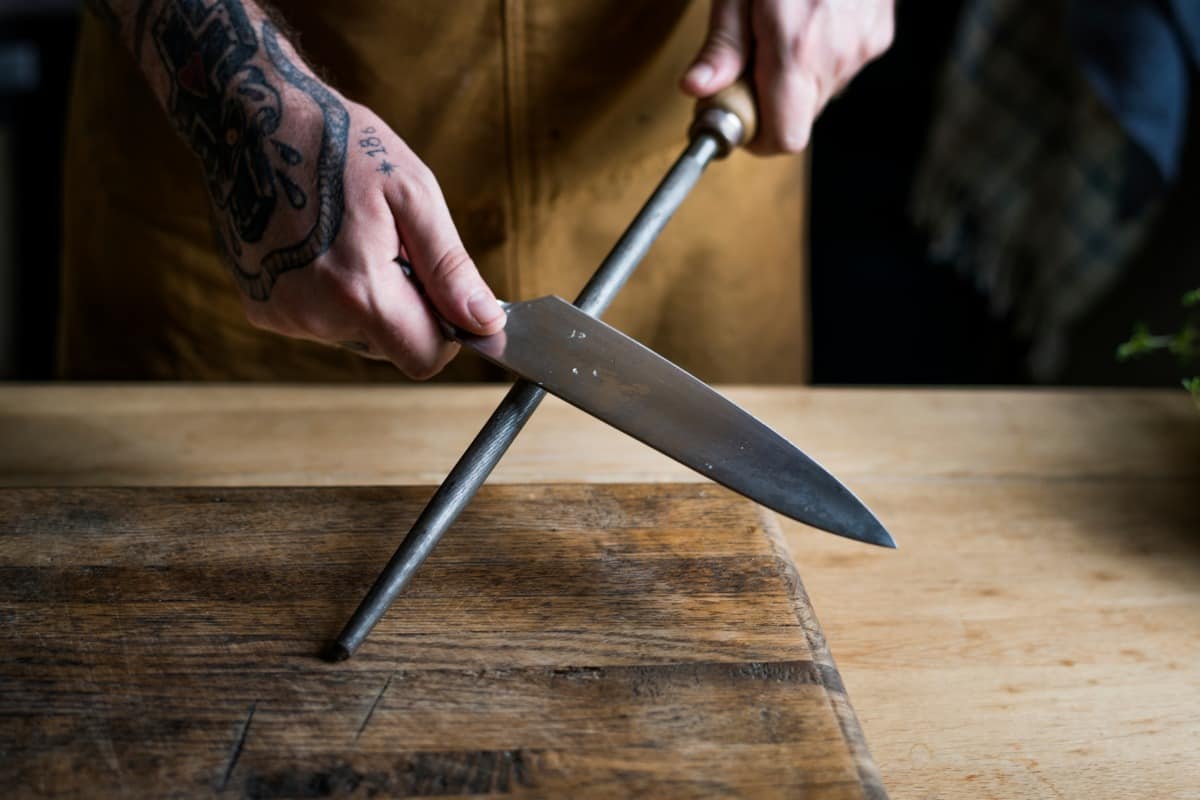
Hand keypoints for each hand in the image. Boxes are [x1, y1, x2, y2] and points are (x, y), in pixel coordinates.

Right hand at [192, 21, 502, 378]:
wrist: (250, 117)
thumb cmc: (340, 145)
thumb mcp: (413, 194)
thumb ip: (450, 268)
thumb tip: (485, 322)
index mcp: (359, 291)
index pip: (423, 359)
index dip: (446, 333)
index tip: (443, 293)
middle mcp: (314, 316)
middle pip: (391, 347)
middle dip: (405, 308)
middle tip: (390, 245)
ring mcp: (282, 314)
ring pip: (357, 334)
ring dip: (369, 299)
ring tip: (351, 237)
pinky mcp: (261, 307)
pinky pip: (321, 320)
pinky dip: (333, 294)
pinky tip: (320, 243)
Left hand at [680, 0, 893, 153]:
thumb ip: (722, 44)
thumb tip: (697, 89)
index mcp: (797, 47)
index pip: (784, 138)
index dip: (756, 138)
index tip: (734, 115)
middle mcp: (837, 54)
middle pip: (799, 119)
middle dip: (768, 104)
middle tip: (745, 66)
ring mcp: (864, 45)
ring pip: (819, 95)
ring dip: (792, 81)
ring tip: (775, 34)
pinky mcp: (879, 33)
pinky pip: (841, 67)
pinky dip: (818, 59)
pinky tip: (805, 22)